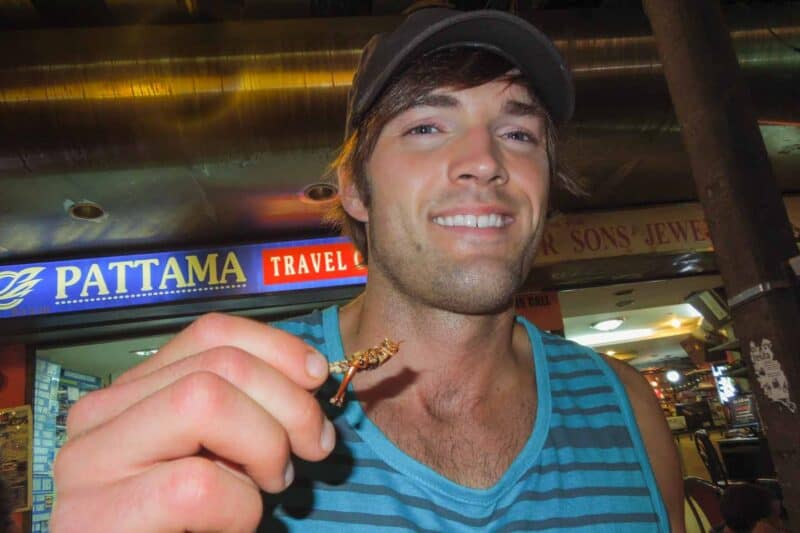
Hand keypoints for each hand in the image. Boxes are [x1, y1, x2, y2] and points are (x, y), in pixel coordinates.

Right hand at [51, 313, 334, 531]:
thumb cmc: (184, 525)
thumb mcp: (213, 454)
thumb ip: (238, 411)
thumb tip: (307, 375)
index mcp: (129, 394)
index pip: (209, 332)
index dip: (276, 346)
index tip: (317, 376)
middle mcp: (98, 416)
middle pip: (219, 364)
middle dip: (290, 401)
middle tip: (316, 447)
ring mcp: (91, 463)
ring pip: (204, 401)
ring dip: (266, 446)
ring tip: (272, 487)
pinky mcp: (100, 515)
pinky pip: (198, 485)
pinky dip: (240, 508)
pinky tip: (233, 528)